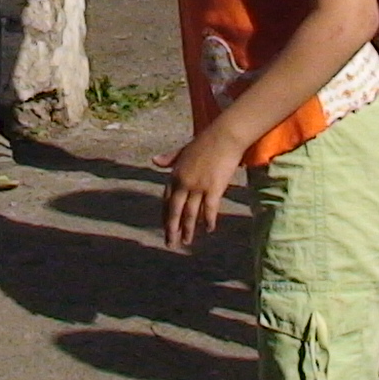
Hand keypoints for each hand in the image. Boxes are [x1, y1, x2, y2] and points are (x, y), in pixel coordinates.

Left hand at [158, 133, 240, 249]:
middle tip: (170, 244)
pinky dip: (208, 220)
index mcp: (175, 175)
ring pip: (190, 213)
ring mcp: (198, 186)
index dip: (165, 216)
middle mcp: (183, 182)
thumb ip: (169, 158)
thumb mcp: (183, 151)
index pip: (166, 200)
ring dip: (188, 229)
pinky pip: (210, 209)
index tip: (165, 228)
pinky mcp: (213, 188)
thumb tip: (154, 160)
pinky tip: (209, 229)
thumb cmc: (205, 142)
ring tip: (186, 242)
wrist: (224, 135)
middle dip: (171, 229)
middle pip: (174, 211)